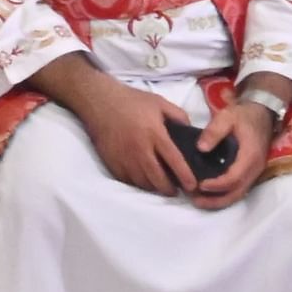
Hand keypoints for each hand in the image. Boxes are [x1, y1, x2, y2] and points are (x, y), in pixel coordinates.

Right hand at [46, 61, 193, 200]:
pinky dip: (137, 183)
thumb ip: (179, 116)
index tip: (192, 185)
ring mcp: (123, 157)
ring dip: (153, 187)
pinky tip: (143, 180)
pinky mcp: (111, 161)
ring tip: (160, 186)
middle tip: (176, 191)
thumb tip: (190, 132)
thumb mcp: (159, 102)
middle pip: (157, 178)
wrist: (99, 101)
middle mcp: (139, 149)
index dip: (185, 176)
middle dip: (168, 189)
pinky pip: (126, 179)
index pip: (174, 160)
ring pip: (141, 182)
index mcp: (154, 134)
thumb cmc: (131, 101)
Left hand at [189, 91, 282, 210]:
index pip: (234, 178)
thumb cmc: (244, 115)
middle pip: (237, 192)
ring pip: (239, 193)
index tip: (198, 185)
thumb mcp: (226, 116)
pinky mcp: (251, 172)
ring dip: (220, 200)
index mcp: (250, 156)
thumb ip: (213, 131)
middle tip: (195, 201)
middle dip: (216, 200)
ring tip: (198, 201)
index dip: (216, 185)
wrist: (262, 113)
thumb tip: (200, 148)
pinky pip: (239, 188)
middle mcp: (255, 168)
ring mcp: (255, 172)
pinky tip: (209, 194)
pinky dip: (225, 194)